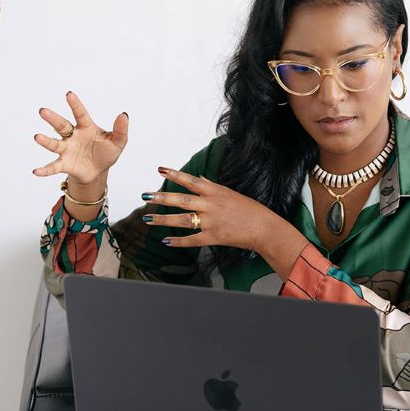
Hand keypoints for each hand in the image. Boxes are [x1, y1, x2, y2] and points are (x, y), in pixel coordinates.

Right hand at [32, 90, 128, 183]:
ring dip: (46, 141)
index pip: (80, 114)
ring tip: (37, 137)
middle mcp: (73, 136)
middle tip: (43, 111)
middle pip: (61, 125)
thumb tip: (124, 115)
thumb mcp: (117, 142)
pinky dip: (45, 170)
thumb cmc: (106, 152)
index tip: (69, 94)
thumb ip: (120, 130)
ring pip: (54, 144)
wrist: (98, 171)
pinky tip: (36, 171)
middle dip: (52, 119)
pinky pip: (53, 166)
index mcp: (86, 127)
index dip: (75, 105)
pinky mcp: (64, 164)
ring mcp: (67, 149)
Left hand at [143, 166, 274, 250]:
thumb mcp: (229, 193)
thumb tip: (198, 179)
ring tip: (148, 219)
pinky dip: (178, 241)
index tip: (160, 169)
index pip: (190, 181)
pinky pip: (192, 240)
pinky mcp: (214, 237)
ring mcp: (211, 222)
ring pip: (183, 220)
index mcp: (215, 192)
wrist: (264, 228)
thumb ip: (211, 186)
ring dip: (164, 220)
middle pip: (182, 200)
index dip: (175, 175)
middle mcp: (211, 205)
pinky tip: (166, 241)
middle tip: (146, 195)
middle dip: (162, 197)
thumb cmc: (249, 209)